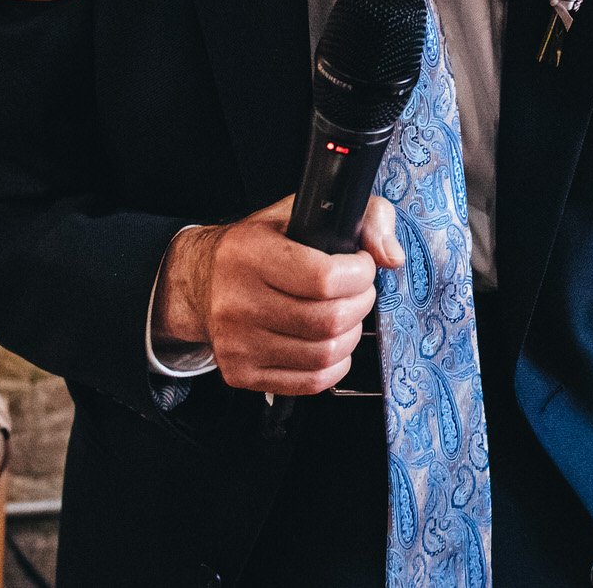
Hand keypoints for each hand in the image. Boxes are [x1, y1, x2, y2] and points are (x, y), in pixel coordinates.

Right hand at [156, 194, 403, 395]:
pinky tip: (330, 341)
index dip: (359, 273)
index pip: (323, 278)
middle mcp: (236, 301)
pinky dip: (334, 364)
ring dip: (351, 335)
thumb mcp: (303, 211)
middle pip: (328, 320)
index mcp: (248, 254)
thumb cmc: (259, 245)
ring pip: (324, 355)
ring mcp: (236, 343)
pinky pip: (310, 382)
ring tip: (344, 314)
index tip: (361, 265)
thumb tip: (390, 256)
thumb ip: (363, 218)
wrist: (202, 281)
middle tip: (357, 291)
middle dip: (361, 304)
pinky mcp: (241, 373)